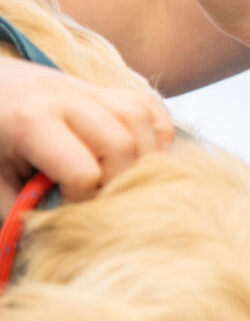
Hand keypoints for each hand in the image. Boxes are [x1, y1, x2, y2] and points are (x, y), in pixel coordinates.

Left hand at [0, 59, 173, 214]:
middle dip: (120, 181)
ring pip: (140, 120)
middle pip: (121, 144)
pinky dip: (155, 133)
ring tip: (126, 178)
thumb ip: (23, 207)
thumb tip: (61, 233)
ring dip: (144, 156)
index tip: (66, 206)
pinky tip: (142, 156)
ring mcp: (90, 88)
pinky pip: (147, 105)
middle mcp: (67, 99)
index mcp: (31, 123)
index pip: (83, 172)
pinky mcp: (106, 87)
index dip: (82, 199)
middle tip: (101, 196)